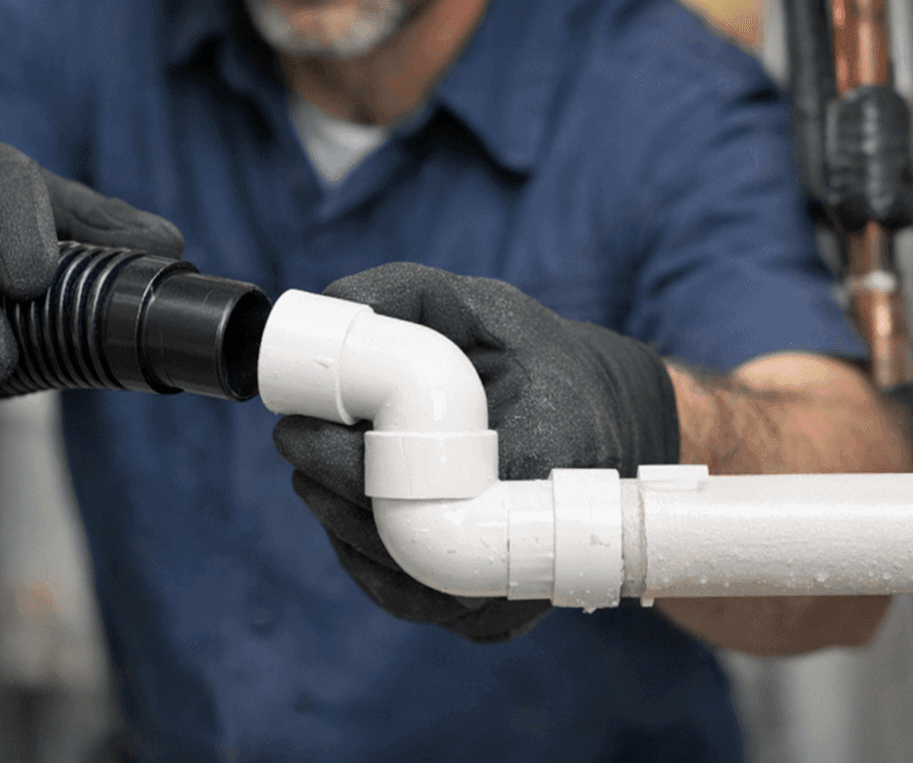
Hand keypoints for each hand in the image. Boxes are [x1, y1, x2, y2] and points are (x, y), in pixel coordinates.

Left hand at [273, 263, 679, 641]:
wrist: (618, 426)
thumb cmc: (546, 362)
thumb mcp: (487, 308)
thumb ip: (409, 295)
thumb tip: (328, 308)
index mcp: (545, 458)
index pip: (415, 486)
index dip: (342, 461)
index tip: (297, 427)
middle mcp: (538, 544)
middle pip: (396, 539)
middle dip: (328, 487)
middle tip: (294, 440)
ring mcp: (517, 593)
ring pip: (398, 581)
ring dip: (339, 522)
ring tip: (313, 469)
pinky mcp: (499, 615)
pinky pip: (412, 600)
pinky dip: (368, 556)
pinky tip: (348, 511)